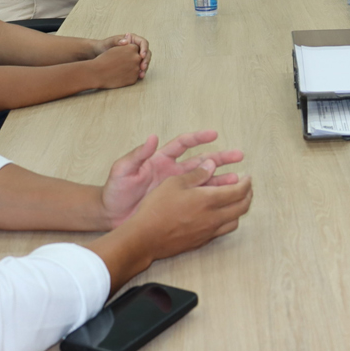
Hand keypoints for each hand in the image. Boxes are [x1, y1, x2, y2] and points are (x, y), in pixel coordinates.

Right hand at [87, 43, 144, 88]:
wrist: (96, 73)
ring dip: (130, 69)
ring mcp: (136, 69)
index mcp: (132, 48)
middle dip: (131, 61)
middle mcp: (136, 58)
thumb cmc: (104, 59)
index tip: (123, 55)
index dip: (129, 53)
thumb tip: (129, 38)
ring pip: (137, 69)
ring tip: (119, 70)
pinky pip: (134, 77)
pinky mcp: (134, 79)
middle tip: (121, 64)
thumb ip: (124, 45)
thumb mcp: (115, 49)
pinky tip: (120, 76)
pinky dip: (128, 77)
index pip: (135, 49)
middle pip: (138, 59)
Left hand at [94, 33, 150, 76]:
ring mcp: (136, 56)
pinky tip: (139, 77)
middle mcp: (137, 48)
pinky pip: (140, 67)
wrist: (99, 55)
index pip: (143, 43)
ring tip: (141, 74)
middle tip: (142, 67)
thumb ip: (117, 41)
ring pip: (145, 61)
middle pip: (147, 53)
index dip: (145, 49)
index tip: (141, 55)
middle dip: (146, 60)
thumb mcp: (109, 43)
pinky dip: (140, 72)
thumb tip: (126, 41)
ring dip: (145, 68)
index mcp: (133, 40)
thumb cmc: (104, 46)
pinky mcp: (134, 64)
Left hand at [100, 131, 245, 226]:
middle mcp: (172, 172)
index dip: (198, 138)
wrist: (110, 215)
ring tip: (237, 180)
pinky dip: (211, 199)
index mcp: (160, 160)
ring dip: (220, 179)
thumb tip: (152, 137)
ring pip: (204, 182)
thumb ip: (137, 155)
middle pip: (200, 162)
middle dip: (220, 158)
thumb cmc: (115, 190)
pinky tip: (224, 200)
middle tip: (239, 156)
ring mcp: (176, 189)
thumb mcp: (122, 170)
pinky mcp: (177, 204)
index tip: (214, 135)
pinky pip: (198, 200)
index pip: (183, 144)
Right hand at [112, 158, 252, 265]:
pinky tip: (219, 215)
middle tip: (247, 187)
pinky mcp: (201, 242)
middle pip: (242, 207)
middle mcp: (213, 218)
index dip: (246, 183)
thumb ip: (196, 174)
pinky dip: (227, 220)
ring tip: (235, 201)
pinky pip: (222, 231)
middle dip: (248, 195)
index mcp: (209, 200)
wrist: (144, 238)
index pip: (239, 191)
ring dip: (239, 210)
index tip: (247, 177)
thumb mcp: (173, 183)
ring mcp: (208, 232)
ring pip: (235, 221)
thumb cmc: (157, 208)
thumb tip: (211, 164)